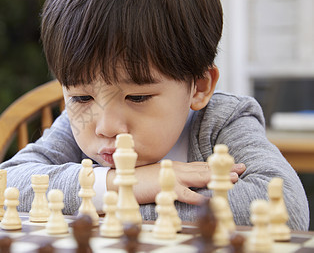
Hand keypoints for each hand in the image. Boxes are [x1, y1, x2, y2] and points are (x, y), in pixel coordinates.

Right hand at [106, 161, 245, 204]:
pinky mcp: (167, 188)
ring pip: (200, 177)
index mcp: (177, 167)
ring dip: (217, 178)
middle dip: (224, 168)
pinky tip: (210, 199)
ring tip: (234, 179)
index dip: (217, 165)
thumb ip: (174, 177)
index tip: (233, 164)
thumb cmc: (140, 179)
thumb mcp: (161, 176)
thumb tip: (187, 183)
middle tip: (242, 168)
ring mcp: (173, 178)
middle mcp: (178, 170)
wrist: (120, 180)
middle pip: (205, 168)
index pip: (201, 165)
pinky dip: (199, 197)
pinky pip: (186, 194)